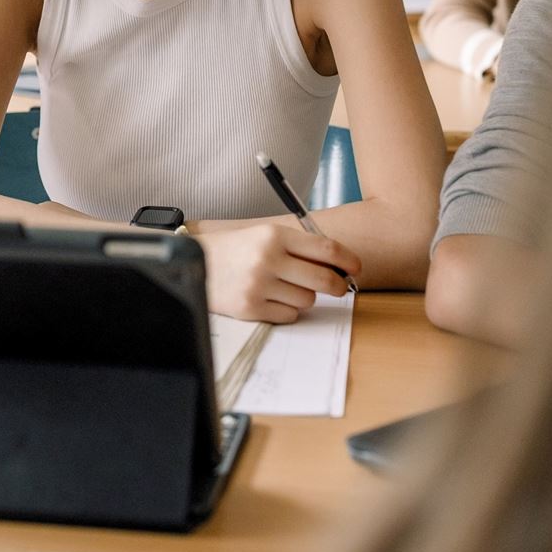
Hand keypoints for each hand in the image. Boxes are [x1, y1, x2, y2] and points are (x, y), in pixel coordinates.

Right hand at [195, 220, 361, 322]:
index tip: (356, 268)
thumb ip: (299, 247)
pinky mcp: (250, 308)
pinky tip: (271, 299)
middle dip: (337, 286)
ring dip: (304, 297)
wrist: (195, 262)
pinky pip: (289, 316)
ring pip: (307, 301)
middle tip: (338, 287)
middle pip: (324, 280)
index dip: (348, 261)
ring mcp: (258, 285)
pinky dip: (286, 310)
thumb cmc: (235, 249)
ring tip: (285, 288)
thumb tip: (338, 266)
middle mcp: (267, 259)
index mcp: (274, 235)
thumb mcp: (264, 235)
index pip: (326, 250)